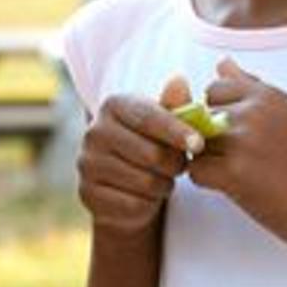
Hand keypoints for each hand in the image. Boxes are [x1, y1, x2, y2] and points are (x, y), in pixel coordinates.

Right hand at [76, 88, 197, 233]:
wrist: (121, 185)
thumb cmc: (149, 145)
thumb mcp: (163, 124)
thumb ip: (174, 106)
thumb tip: (180, 81)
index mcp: (112, 106)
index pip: (148, 117)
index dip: (177, 131)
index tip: (199, 143)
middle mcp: (94, 133)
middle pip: (151, 154)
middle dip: (175, 163)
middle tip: (180, 165)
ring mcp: (87, 164)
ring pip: (146, 182)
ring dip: (164, 185)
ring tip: (163, 179)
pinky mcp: (88, 195)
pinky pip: (134, 205)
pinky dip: (149, 204)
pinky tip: (147, 196)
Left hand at [189, 59, 286, 256]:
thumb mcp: (284, 114)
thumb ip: (250, 87)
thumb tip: (222, 62)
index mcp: (268, 95)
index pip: (216, 87)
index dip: (218, 111)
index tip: (238, 132)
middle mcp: (255, 111)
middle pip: (201, 114)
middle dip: (209, 133)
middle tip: (238, 156)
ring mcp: (243, 141)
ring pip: (195, 142)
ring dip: (208, 158)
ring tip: (238, 171)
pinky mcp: (234, 173)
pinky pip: (196, 170)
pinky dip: (207, 182)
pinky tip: (233, 187)